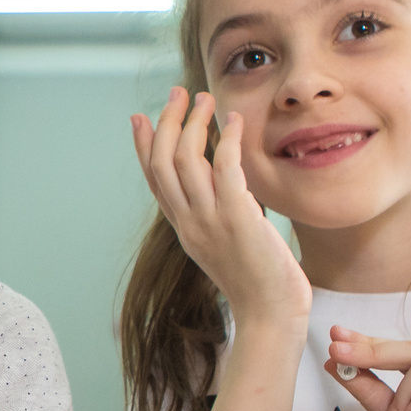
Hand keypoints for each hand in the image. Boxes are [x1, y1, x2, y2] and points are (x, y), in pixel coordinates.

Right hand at [131, 88, 310, 331]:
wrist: (270, 316)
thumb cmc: (258, 285)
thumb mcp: (226, 247)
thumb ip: (217, 217)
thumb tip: (225, 190)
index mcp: (184, 229)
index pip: (154, 181)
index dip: (144, 147)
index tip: (140, 118)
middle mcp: (190, 223)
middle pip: (164, 163)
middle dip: (168, 122)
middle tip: (179, 93)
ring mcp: (210, 221)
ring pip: (187, 160)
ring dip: (195, 123)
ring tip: (205, 99)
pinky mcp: (237, 219)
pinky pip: (224, 169)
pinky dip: (227, 140)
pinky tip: (234, 121)